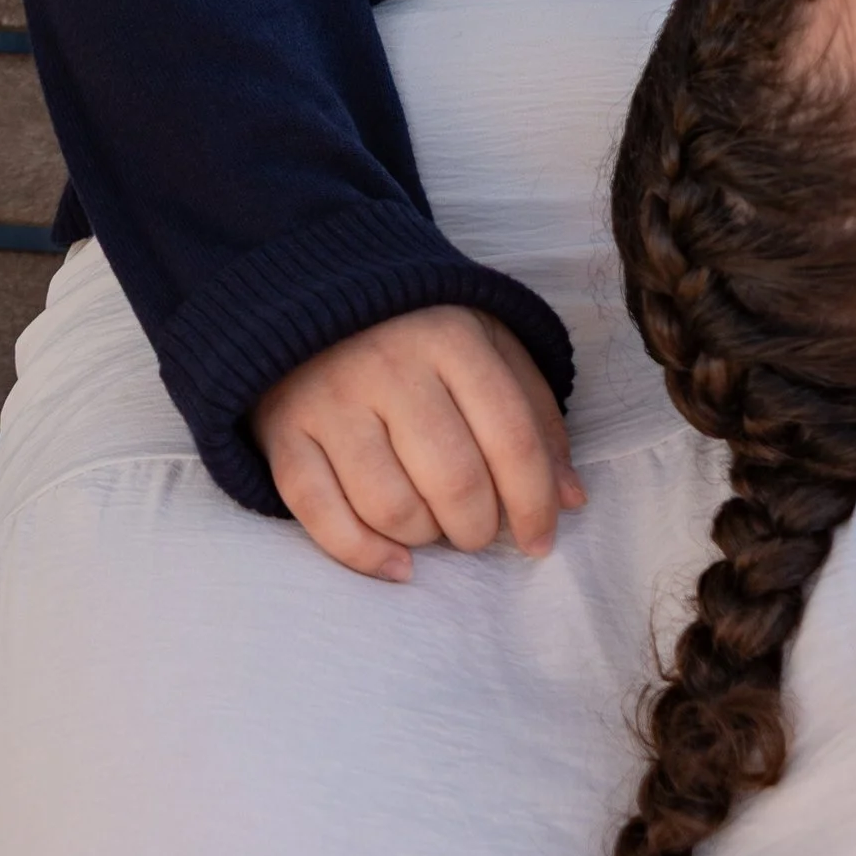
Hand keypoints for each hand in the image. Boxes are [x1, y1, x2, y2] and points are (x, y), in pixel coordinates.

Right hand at [252, 306, 585, 583]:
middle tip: (476, 531)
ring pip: (391, 506)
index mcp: (452, 338)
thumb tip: (571, 499)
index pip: (512, 439)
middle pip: (455, 480)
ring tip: (431, 525)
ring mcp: (332, 399)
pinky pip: (321, 515)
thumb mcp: (487, 346)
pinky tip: (395, 564)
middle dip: (477, 527)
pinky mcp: (284, 431)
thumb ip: (534, 416)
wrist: (309, 292)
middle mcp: (390, 365)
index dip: (536, 504)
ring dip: (424, 537)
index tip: (540, 540)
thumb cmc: (415, 332)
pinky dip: (363, 554)